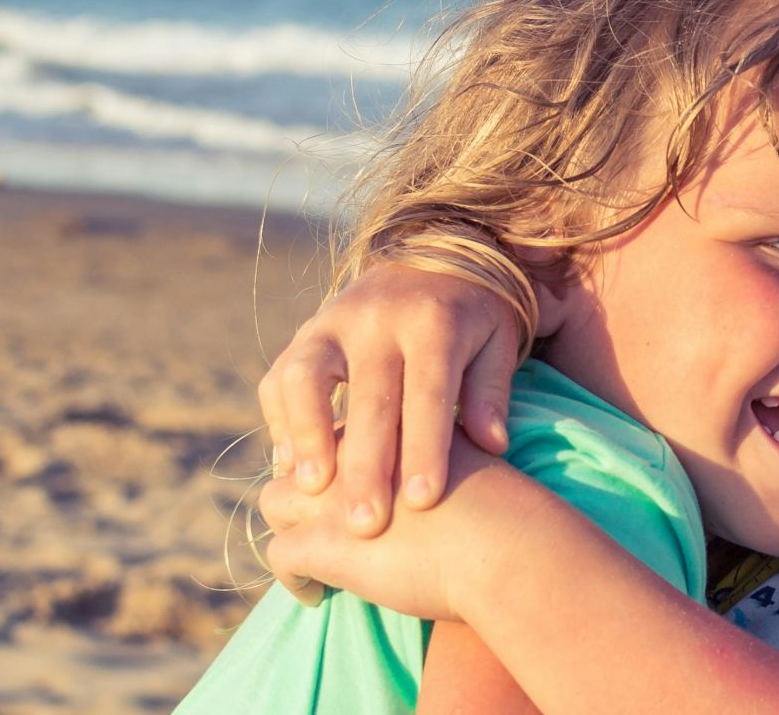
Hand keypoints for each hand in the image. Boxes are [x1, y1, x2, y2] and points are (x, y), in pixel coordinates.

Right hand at [258, 264, 520, 535]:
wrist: (435, 253)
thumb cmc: (474, 317)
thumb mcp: (498, 342)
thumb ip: (491, 391)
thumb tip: (493, 446)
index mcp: (435, 322)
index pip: (428, 392)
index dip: (425, 448)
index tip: (423, 502)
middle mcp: (379, 318)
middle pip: (368, 397)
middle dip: (366, 465)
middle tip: (366, 524)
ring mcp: (334, 321)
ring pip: (306, 377)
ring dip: (305, 436)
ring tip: (311, 491)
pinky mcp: (305, 331)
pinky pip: (280, 376)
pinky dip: (282, 422)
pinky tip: (291, 466)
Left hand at [261, 432, 543, 621]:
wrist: (509, 543)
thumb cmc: (504, 507)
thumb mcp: (470, 453)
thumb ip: (442, 445)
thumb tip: (447, 459)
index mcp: (387, 420)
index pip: (337, 430)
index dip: (332, 459)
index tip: (339, 486)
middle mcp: (352, 448)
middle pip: (300, 457)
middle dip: (300, 491)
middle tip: (316, 521)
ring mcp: (331, 494)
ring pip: (273, 499)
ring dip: (286, 526)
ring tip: (311, 554)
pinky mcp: (323, 541)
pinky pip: (279, 555)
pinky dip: (292, 578)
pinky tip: (317, 594)